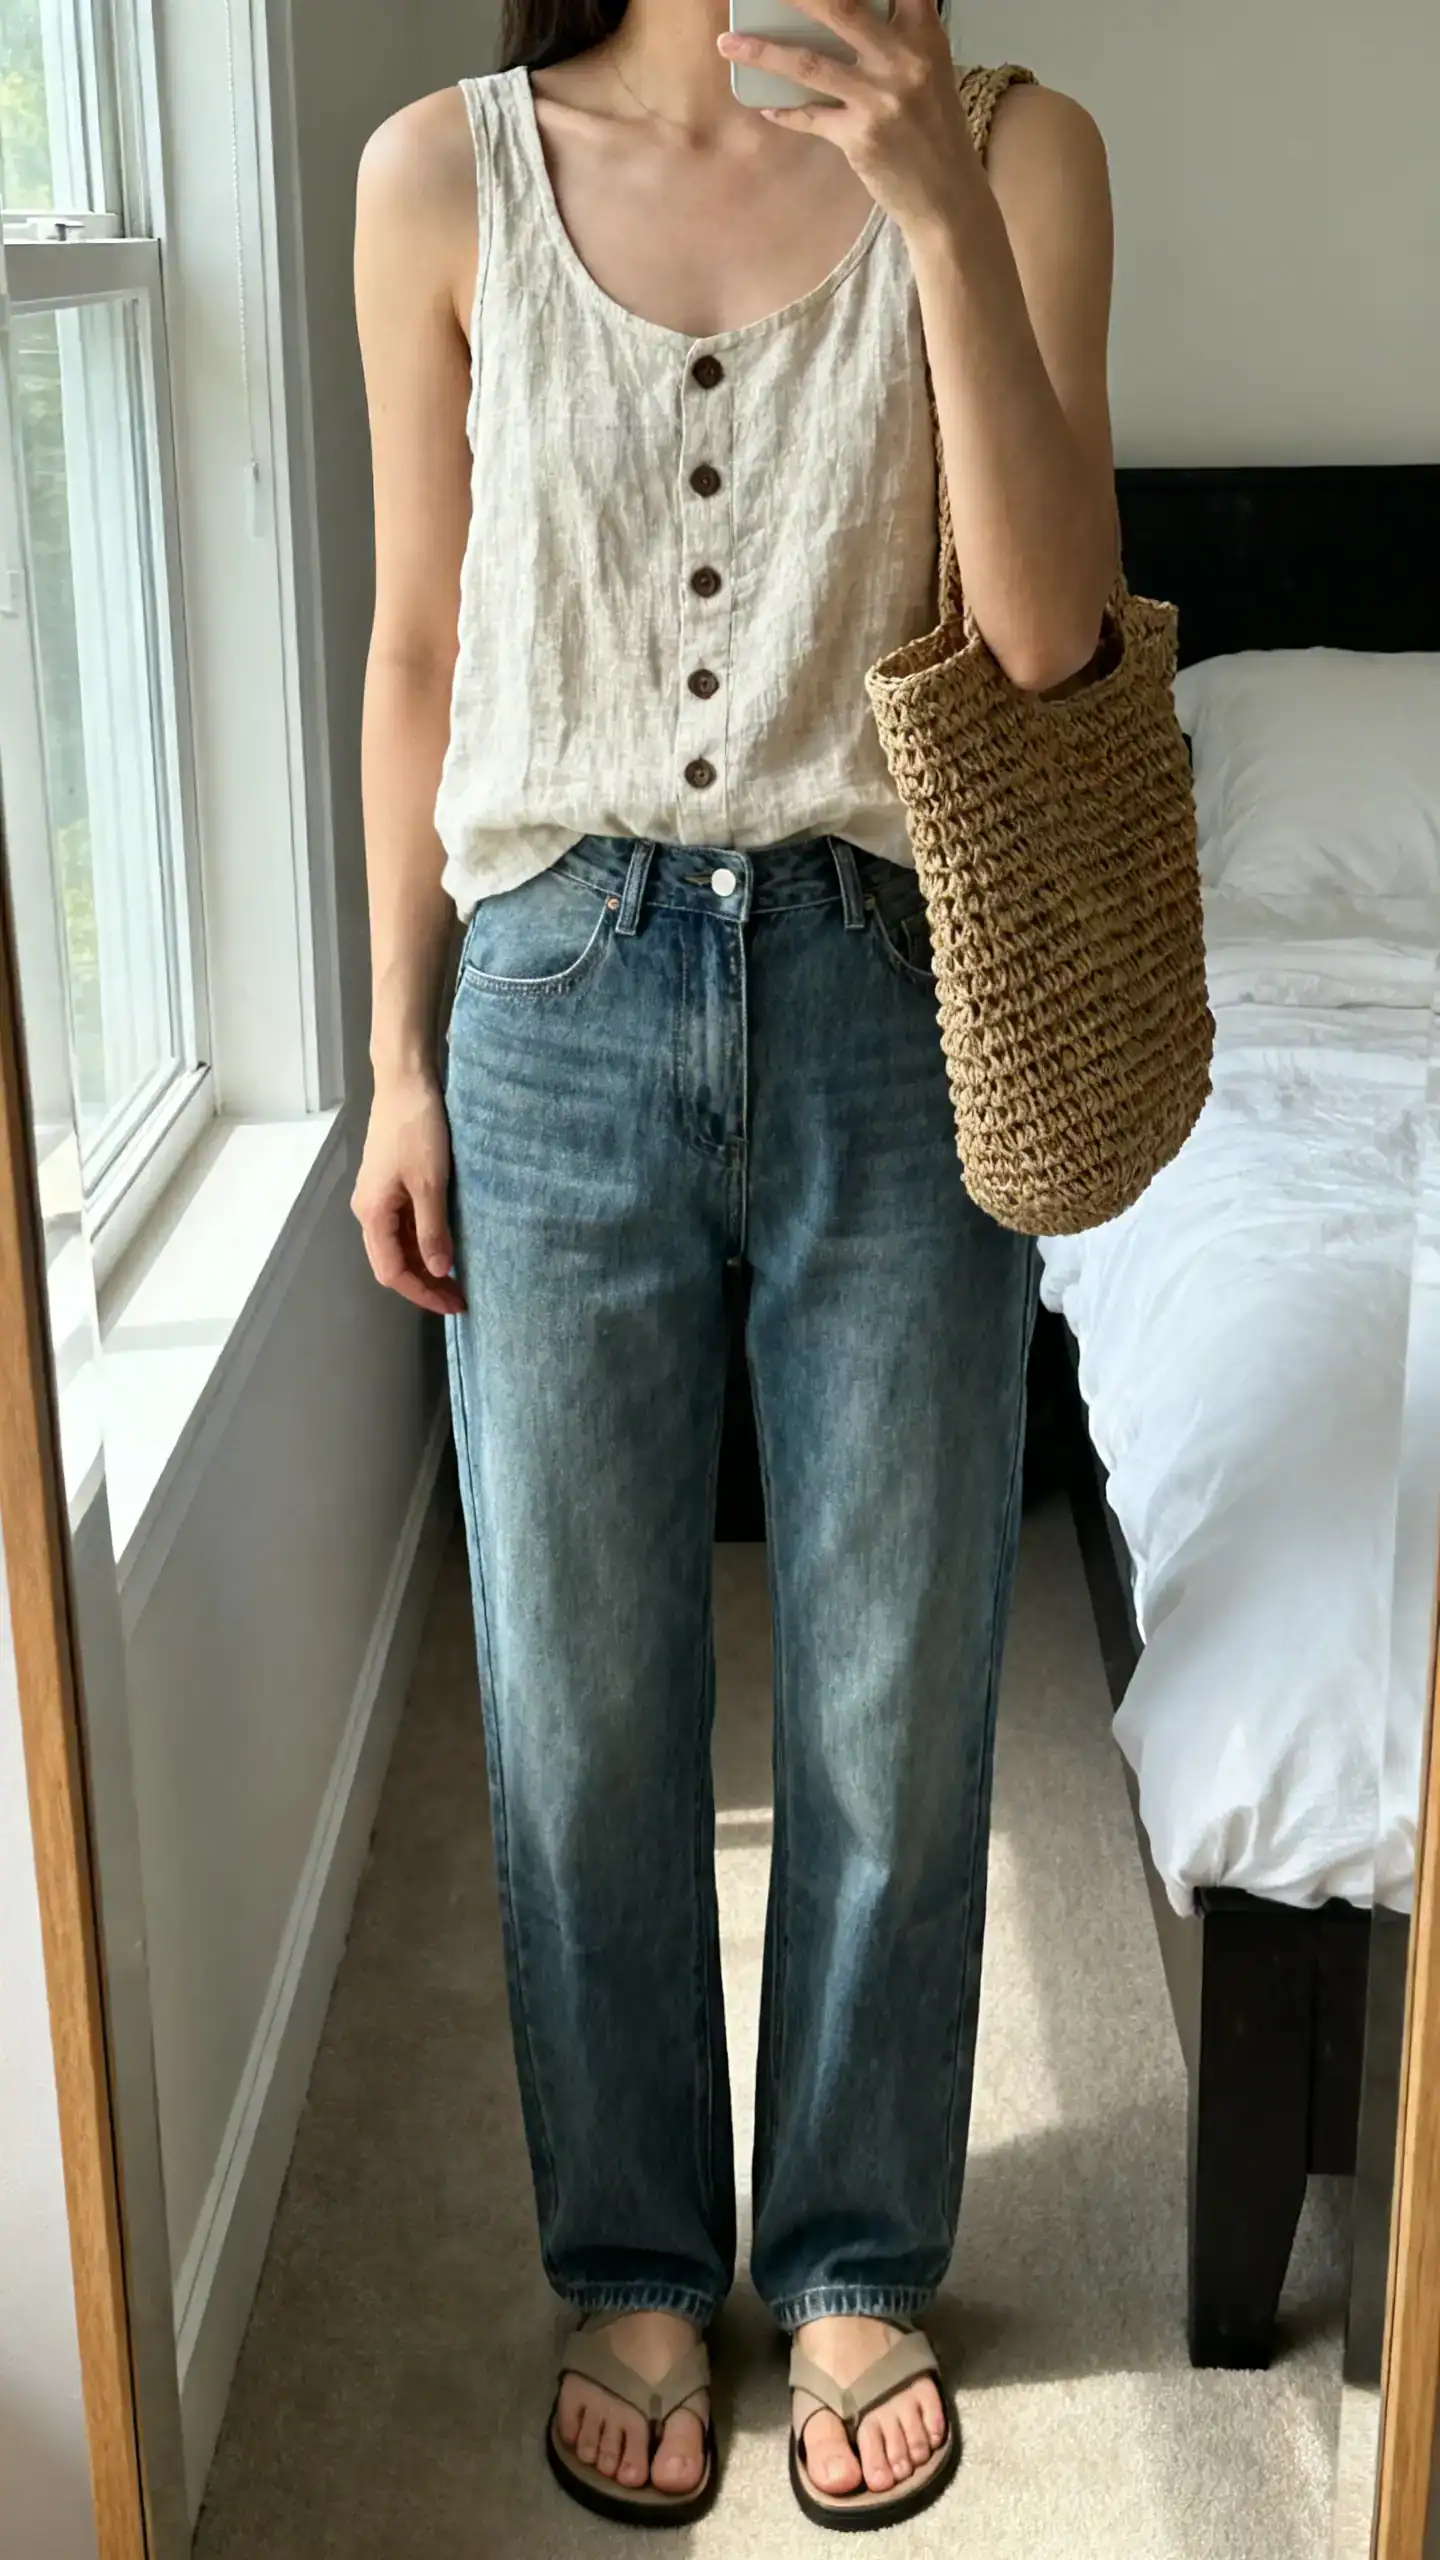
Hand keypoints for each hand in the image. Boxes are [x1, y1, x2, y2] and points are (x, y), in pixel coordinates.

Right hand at [352, 1067, 466, 1316]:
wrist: (405, 1082)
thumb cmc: (416, 1129)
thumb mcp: (430, 1183)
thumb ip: (432, 1230)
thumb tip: (438, 1271)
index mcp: (372, 1213)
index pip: (392, 1271)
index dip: (422, 1293)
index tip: (454, 1304)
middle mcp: (369, 1210)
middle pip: (392, 1263)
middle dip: (425, 1284)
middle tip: (460, 1298)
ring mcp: (379, 1197)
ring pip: (399, 1246)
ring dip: (425, 1265)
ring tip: (458, 1278)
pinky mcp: (391, 1184)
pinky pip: (404, 1226)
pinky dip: (424, 1242)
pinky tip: (446, 1247)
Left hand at [717, 0, 977, 235]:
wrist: (947, 197)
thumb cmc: (935, 129)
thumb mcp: (929, 71)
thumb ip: (895, 39)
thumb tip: (838, 17)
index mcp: (924, 36)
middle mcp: (903, 61)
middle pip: (840, 8)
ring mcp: (879, 100)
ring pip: (809, 63)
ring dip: (762, 51)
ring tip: (727, 43)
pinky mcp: (859, 137)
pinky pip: (809, 117)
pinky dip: (784, 112)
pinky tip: (766, 107)